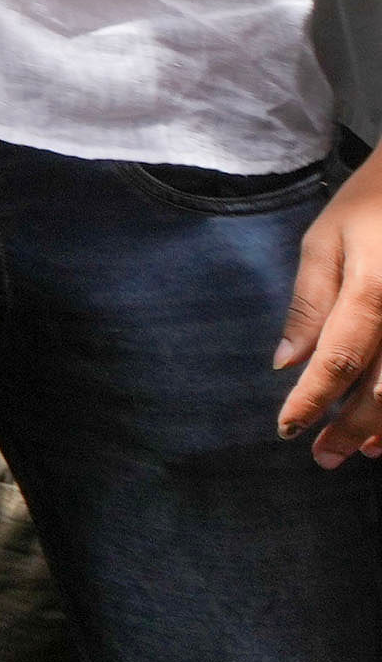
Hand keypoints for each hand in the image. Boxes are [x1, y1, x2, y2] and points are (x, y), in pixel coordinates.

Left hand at [281, 157, 381, 461]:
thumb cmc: (373, 204)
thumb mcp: (327, 241)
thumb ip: (310, 303)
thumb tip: (287, 364)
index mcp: (375, 289)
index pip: (340, 359)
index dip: (314, 400)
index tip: (288, 429)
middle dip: (352, 427)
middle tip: (323, 457)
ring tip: (362, 450)